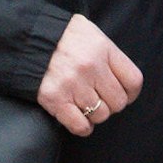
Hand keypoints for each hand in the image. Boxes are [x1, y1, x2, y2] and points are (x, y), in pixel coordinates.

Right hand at [36, 14, 142, 137]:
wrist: (29, 37)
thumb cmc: (64, 36)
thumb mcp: (93, 35)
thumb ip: (109, 55)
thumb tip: (122, 79)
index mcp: (103, 49)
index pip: (133, 81)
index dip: (131, 93)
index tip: (125, 94)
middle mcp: (91, 68)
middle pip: (118, 102)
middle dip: (111, 104)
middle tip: (100, 99)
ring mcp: (73, 85)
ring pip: (100, 115)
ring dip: (95, 114)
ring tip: (86, 104)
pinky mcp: (56, 99)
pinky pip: (80, 126)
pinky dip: (82, 127)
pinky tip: (78, 118)